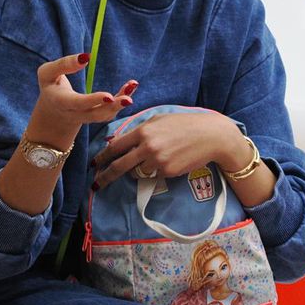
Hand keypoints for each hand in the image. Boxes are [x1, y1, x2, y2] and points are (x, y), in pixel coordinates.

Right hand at [27, 53, 138, 144]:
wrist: (53, 112)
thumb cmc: (50, 86)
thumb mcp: (47, 73)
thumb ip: (63, 65)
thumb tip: (86, 57)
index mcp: (61, 102)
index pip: (78, 103)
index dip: (93, 100)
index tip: (109, 95)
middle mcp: (74, 114)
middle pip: (95, 114)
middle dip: (112, 107)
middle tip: (128, 99)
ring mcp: (87, 118)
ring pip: (105, 115)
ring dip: (120, 103)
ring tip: (132, 85)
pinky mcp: (96, 116)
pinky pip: (110, 111)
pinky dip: (121, 100)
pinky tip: (131, 86)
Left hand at [91, 112, 248, 188]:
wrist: (210, 136)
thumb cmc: (183, 124)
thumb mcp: (158, 119)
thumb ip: (138, 130)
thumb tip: (118, 141)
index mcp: (143, 131)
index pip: (115, 147)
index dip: (102, 157)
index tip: (94, 164)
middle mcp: (148, 147)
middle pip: (120, 166)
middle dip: (106, 176)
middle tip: (96, 184)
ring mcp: (158, 161)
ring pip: (139, 172)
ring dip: (141, 168)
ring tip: (159, 157)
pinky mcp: (168, 172)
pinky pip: (155, 175)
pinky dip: (158, 170)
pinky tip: (171, 159)